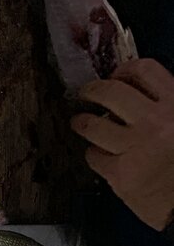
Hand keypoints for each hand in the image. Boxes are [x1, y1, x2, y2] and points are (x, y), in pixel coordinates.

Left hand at [71, 59, 173, 229]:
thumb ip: (166, 106)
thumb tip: (136, 90)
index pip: (145, 71)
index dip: (124, 71)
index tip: (116, 76)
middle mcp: (156, 123)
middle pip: (111, 92)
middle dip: (92, 90)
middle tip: (86, 93)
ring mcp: (136, 148)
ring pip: (93, 125)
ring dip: (83, 122)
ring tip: (81, 123)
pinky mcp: (122, 174)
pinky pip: (95, 156)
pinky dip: (94, 155)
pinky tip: (101, 155)